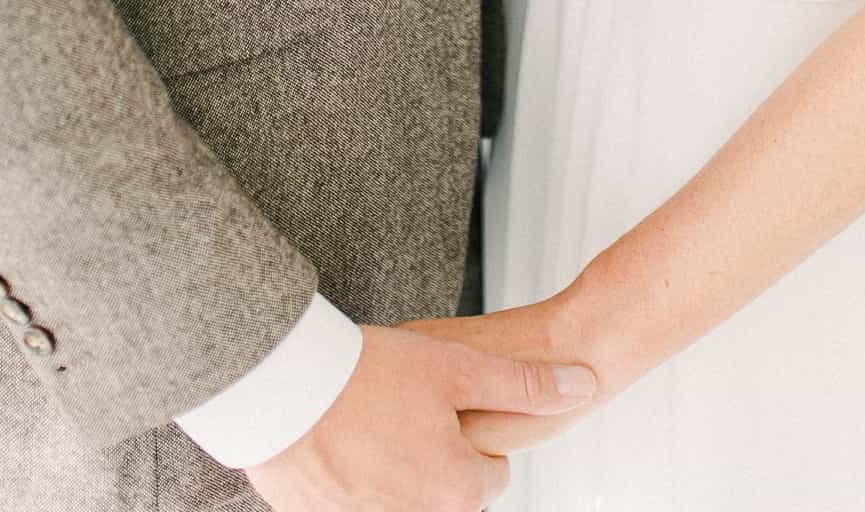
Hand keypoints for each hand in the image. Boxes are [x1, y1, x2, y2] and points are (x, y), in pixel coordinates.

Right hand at [244, 320, 596, 509]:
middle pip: (446, 486)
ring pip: (404, 491)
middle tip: (402, 402)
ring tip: (369, 414)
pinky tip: (341, 435)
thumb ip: (527, 385)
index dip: (471, 426)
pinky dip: (354, 472)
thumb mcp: (460, 367)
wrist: (279, 393)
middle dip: (434, 448)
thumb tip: (585, 384)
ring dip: (394, 459)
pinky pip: (359, 498)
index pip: (491, 471)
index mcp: (459, 491)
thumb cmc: (367, 377)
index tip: (444, 400)